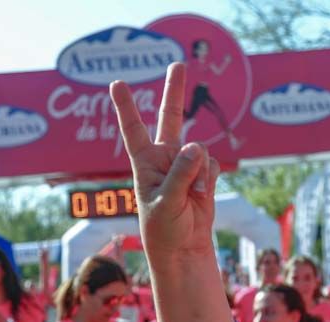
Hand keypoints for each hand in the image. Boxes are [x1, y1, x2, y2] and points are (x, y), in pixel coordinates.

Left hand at [111, 63, 220, 260]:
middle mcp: (164, 158)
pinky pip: (212, 164)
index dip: (126, 107)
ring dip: (200, 170)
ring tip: (194, 193)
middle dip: (174, 91)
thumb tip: (195, 145)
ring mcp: (185, 165)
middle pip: (170, 118)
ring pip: (200, 149)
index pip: (133, 130)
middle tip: (178, 64)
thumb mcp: (166, 202)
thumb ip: (181, 173)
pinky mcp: (203, 175)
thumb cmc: (163, 228)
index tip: (117, 84)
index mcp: (145, 163)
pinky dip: (210, 178)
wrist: (183, 247)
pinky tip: (202, 195)